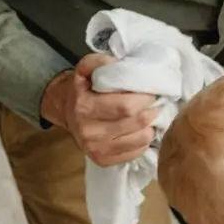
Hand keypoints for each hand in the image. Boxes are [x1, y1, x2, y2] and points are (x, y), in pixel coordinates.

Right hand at [40, 54, 159, 166]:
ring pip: (141, 139)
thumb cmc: (84, 89)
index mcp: (85, 107)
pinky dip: (145, 139)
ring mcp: (96, 149)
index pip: (127, 106)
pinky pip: (137, 151)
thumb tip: (119, 65)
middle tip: (156, 102)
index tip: (152, 91)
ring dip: (152, 125)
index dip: (145, 98)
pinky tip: (141, 129)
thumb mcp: (85, 69)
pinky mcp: (104, 161)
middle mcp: (89, 132)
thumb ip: (100, 62)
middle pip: (137, 122)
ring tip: (150, 115)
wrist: (66, 112)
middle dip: (152, 110)